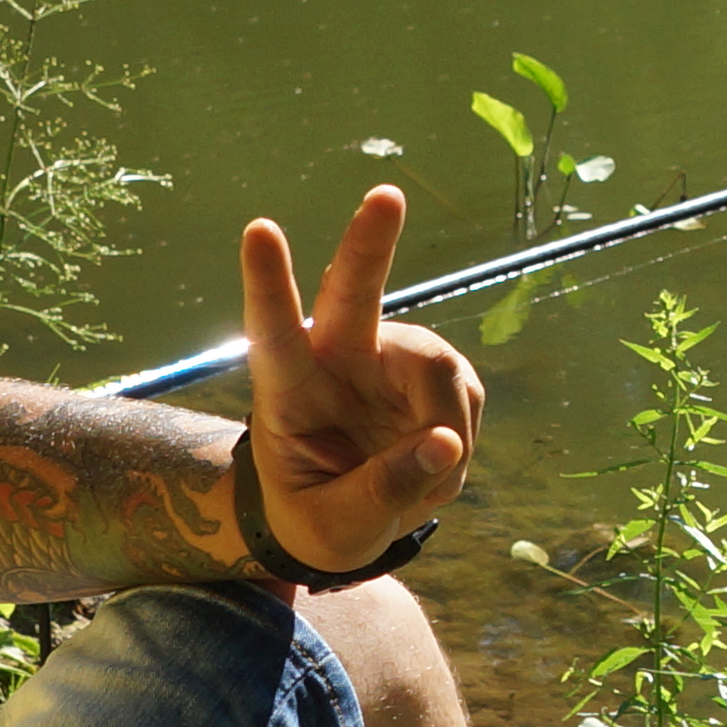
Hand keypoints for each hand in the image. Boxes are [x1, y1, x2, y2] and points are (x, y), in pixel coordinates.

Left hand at [235, 187, 479, 576]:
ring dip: (446, 433)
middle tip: (386, 196)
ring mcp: (389, 359)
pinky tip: (434, 462)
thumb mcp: (335, 529)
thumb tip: (446, 445)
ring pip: (438, 369)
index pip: (274, 334)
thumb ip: (383, 491)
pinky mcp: (435, 371)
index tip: (259, 229)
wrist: (343, 518)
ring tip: (426, 482)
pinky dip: (459, 443)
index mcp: (288, 391)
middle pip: (352, 293)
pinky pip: (466, 396)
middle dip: (369, 243)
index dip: (267, 284)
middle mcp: (337, 358)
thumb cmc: (316, 518)